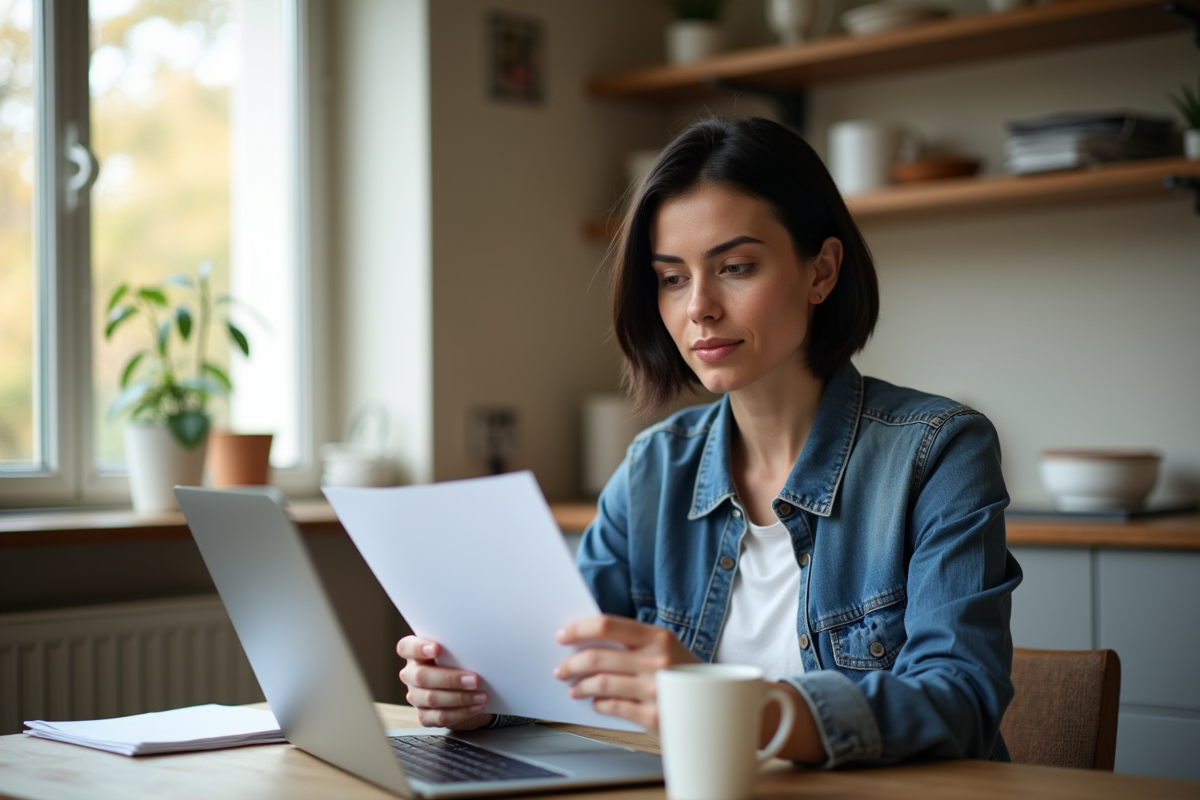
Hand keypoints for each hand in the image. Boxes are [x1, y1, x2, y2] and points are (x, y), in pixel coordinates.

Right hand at [396, 636, 492, 729]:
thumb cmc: (460, 664)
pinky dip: (461, 713)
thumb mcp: (457, 652)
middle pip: (421, 676)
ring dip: (460, 698)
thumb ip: (457, 649)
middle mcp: (411, 675)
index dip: (418, 648)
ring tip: (480, 696)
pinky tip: (475, 707)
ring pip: (431, 698)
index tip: (436, 649)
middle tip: (474, 680)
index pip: (406, 648)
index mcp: (415, 654)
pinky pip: (440, 717)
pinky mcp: (424, 716)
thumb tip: (474, 647)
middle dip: (450, 679)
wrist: (468, 689)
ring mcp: (416, 696)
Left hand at [552, 614, 699, 732]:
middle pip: (597, 657)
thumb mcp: (664, 646)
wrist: (716, 703)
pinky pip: (613, 707)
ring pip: (600, 684)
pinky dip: (598, 704)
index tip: (562, 636)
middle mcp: (656, 660)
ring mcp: (655, 689)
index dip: (578, 630)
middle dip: (571, 663)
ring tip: (575, 688)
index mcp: (657, 636)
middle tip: (561, 668)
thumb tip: (586, 641)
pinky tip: (595, 703)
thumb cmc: (683, 672)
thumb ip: (632, 641)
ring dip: (580, 686)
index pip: (607, 625)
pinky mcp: (653, 716)